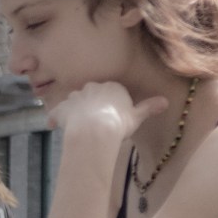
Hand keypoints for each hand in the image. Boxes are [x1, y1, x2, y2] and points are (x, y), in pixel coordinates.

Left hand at [46, 80, 166, 142]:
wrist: (96, 131)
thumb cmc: (119, 123)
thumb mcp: (137, 116)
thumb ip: (148, 108)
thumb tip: (166, 101)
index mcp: (112, 87)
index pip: (111, 92)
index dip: (110, 104)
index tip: (111, 115)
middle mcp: (92, 87)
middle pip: (91, 94)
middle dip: (91, 104)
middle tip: (94, 120)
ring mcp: (75, 97)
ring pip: (74, 102)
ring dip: (74, 111)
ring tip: (76, 125)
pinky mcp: (62, 109)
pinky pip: (56, 113)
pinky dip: (54, 119)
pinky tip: (52, 126)